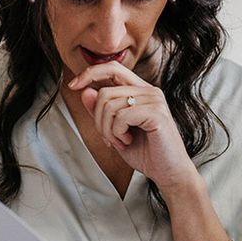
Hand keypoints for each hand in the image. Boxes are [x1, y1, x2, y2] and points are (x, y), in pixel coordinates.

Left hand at [68, 61, 198, 193]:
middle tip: (109, 139)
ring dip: (108, 131)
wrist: (168, 172)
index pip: (112, 68)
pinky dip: (117, 134)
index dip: (90, 73)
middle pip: (104, 93)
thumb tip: (84, 90)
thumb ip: (100, 111)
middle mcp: (148, 91)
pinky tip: (128, 142)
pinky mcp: (157, 113)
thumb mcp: (114, 131)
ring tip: (121, 142)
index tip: (73, 86)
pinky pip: (121, 117)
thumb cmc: (145, 152)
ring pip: (109, 106)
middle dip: (98, 121)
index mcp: (140, 91)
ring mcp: (154, 100)